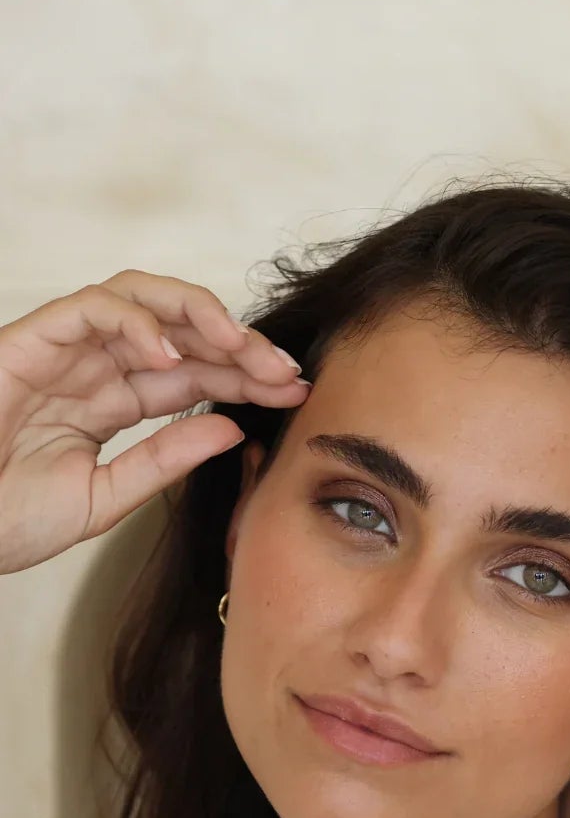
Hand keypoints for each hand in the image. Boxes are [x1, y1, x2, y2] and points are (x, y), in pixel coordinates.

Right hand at [0, 270, 311, 574]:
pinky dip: (138, 324)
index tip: (293, 393)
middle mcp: (93, 367)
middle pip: (180, 333)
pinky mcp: (33, 339)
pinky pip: (93, 308)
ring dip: (200, 317)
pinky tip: (175, 356)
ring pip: (142, 299)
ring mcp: (64, 349)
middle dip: (240, 346)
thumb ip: (166, 459)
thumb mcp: (108, 495)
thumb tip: (234, 428)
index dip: (245, 377)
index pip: (192, 374)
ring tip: (242, 348)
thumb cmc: (9, 518)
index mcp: (113, 403)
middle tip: (286, 371)